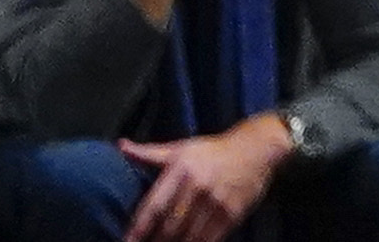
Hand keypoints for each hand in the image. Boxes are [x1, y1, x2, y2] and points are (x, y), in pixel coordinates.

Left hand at [114, 115, 289, 241]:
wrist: (257, 148)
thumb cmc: (213, 150)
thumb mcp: (181, 148)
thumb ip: (149, 153)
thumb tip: (120, 146)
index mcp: (181, 169)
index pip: (153, 207)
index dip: (137, 229)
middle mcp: (198, 186)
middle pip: (168, 227)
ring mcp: (217, 201)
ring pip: (187, 236)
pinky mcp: (232, 213)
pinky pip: (208, 239)